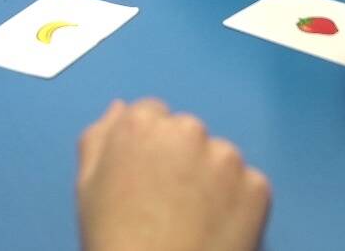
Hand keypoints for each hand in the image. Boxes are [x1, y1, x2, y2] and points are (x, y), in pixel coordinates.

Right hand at [79, 99, 269, 250]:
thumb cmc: (116, 242)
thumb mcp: (88, 187)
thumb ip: (100, 138)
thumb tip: (120, 108)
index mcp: (141, 126)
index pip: (153, 115)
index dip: (150, 150)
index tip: (149, 180)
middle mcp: (187, 131)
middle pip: (188, 134)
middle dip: (182, 160)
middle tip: (168, 206)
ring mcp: (227, 158)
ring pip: (220, 159)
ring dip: (212, 180)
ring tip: (192, 222)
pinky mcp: (256, 186)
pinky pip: (248, 187)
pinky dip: (238, 205)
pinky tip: (216, 231)